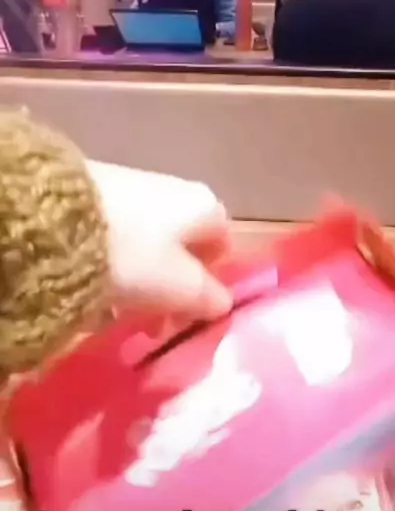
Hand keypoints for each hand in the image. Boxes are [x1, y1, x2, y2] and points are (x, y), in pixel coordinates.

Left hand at [88, 162, 232, 320]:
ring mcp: (130, 187)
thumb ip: (207, 297)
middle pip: (180, 245)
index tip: (191, 311)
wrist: (56, 220)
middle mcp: (173, 188)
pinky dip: (110, 264)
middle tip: (153, 323)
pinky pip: (113, 237)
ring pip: (145, 244)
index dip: (211, 279)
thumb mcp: (179, 288)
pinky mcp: (91, 193)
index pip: (222, 243)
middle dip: (170, 287)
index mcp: (204, 205)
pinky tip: (91, 290)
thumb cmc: (134, 256)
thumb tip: (221, 302)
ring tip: (116, 313)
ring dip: (139, 280)